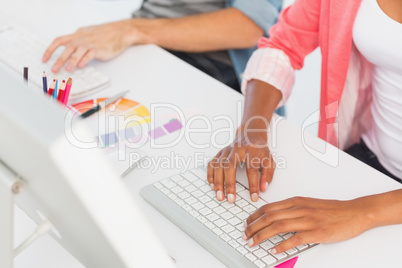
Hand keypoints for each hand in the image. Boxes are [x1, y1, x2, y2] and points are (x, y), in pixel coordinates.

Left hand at [42, 20, 141, 72]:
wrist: (120, 32)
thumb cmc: (106, 34)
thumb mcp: (88, 33)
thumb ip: (78, 38)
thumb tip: (70, 44)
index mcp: (77, 35)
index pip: (59, 40)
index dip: (50, 50)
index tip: (44, 59)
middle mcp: (82, 38)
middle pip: (66, 47)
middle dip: (58, 59)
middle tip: (53, 69)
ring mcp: (91, 43)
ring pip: (77, 51)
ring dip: (70, 61)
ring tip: (67, 70)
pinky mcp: (99, 49)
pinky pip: (90, 54)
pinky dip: (84, 60)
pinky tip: (81, 66)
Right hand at [207, 126, 274, 202]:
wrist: (250, 135)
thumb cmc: (259, 150)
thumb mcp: (269, 160)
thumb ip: (268, 174)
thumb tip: (263, 188)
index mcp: (251, 151)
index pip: (252, 169)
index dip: (253, 184)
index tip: (254, 197)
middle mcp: (237, 150)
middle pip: (230, 166)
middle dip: (229, 184)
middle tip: (231, 199)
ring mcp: (226, 151)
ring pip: (219, 166)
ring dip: (218, 182)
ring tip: (219, 195)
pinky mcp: (220, 153)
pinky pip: (212, 164)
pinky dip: (210, 175)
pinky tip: (212, 186)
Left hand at [242, 196, 372, 253]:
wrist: (354, 212)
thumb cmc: (332, 209)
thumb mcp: (308, 204)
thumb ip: (292, 209)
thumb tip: (276, 216)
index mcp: (296, 201)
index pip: (268, 207)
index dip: (254, 216)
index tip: (247, 223)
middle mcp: (299, 209)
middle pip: (269, 216)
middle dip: (253, 226)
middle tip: (245, 235)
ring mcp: (307, 220)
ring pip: (278, 226)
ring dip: (262, 235)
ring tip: (253, 242)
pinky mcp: (316, 233)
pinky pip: (294, 239)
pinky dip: (282, 245)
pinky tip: (274, 250)